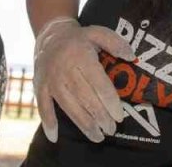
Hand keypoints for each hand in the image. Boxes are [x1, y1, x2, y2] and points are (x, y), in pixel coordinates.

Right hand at [33, 17, 134, 143]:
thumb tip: (132, 57)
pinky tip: (55, 137)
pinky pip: (43, 107)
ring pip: (68, 107)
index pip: (99, 83)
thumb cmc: (80, 38)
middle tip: (112, 130)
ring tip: (98, 137)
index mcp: (81, 56)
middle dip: (100, 117)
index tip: (120, 116)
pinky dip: (48, 122)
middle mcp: (65, 69)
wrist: (50, 35)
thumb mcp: (99, 32)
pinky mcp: (40, 87)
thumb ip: (116, 43)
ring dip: (83, 124)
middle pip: (85, 98)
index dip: (110, 102)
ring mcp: (51, 80)